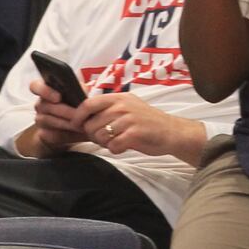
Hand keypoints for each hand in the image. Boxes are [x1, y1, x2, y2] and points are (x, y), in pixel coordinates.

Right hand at [25, 77, 88, 154]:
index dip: (44, 91)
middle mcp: (40, 104)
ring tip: (80, 123)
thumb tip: (83, 89)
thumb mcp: (81, 95)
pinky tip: (74, 132)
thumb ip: (81, 90)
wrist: (77, 127)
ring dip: (65, 122)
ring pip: (48, 120)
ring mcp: (40, 119)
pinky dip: (64, 133)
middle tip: (77, 114)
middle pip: (44, 105)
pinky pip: (50, 133)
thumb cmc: (78, 107)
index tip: (58, 98)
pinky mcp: (44, 134)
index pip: (35, 86)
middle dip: (63, 110)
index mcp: (46, 89)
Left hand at [76, 92, 208, 165]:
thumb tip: (80, 115)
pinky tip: (124, 146)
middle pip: (91, 124)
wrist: (171, 131)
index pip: (88, 104)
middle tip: (104, 138)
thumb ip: (107, 108)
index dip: (77, 116)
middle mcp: (122, 106)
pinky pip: (113, 146)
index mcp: (117, 98)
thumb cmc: (146, 121)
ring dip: (105, 143)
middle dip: (93, 135)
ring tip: (116, 141)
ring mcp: (129, 119)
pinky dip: (116, 149)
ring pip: (101, 136)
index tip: (76, 125)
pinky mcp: (135, 134)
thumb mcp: (127, 106)